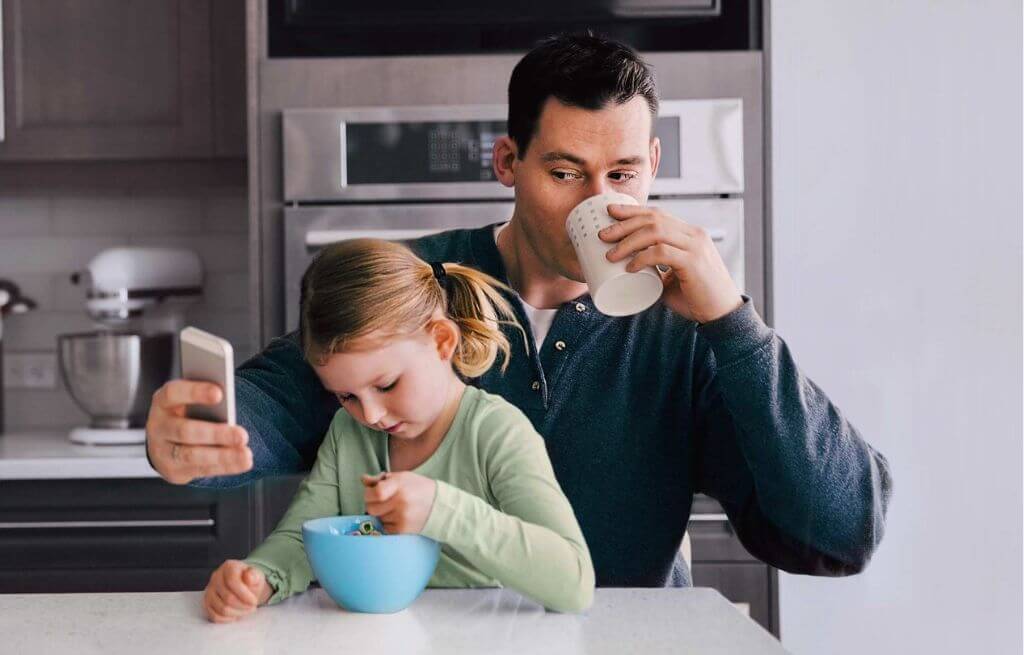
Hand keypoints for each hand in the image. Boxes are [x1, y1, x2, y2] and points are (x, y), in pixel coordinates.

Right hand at [145, 380, 251, 483]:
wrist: (168, 441)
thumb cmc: (188, 413)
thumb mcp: (192, 401)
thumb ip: (207, 399)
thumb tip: (228, 400)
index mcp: (163, 402)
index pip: (173, 393)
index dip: (195, 392)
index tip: (220, 394)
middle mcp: (158, 427)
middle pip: (185, 431)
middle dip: (216, 434)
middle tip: (242, 435)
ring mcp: (162, 451)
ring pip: (192, 455)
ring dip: (222, 456)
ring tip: (246, 454)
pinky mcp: (173, 470)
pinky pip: (201, 469)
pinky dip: (225, 466)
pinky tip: (242, 462)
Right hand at [203, 560, 271, 623]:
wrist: (244, 586)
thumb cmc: (251, 581)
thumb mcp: (257, 576)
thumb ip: (255, 575)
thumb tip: (249, 577)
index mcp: (229, 567)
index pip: (232, 581)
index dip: (244, 594)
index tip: (254, 601)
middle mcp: (216, 577)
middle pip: (227, 598)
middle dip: (243, 606)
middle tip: (252, 607)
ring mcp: (209, 590)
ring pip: (221, 609)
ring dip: (237, 613)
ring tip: (246, 610)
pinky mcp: (207, 602)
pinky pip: (214, 616)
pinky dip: (227, 619)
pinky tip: (236, 615)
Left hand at [361, 471, 436, 533]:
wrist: (439, 506)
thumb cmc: (418, 488)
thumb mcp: (402, 477)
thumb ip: (381, 479)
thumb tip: (364, 480)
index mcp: (399, 485)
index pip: (375, 493)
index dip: (369, 493)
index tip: (373, 492)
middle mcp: (400, 502)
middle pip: (371, 508)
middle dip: (372, 504)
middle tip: (382, 501)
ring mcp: (401, 517)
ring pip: (377, 518)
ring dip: (381, 514)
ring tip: (394, 508)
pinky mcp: (402, 529)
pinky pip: (384, 527)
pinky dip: (387, 523)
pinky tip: (398, 517)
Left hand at [601, 203, 742, 323]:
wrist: (723, 315)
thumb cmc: (697, 298)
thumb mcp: (673, 278)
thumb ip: (656, 271)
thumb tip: (628, 273)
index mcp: (690, 234)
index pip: (658, 214)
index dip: (633, 211)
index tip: (610, 212)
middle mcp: (694, 235)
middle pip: (653, 218)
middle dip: (624, 223)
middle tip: (603, 234)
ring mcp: (695, 247)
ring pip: (655, 232)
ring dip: (628, 240)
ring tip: (611, 253)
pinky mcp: (694, 263)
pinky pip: (662, 252)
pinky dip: (642, 257)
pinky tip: (630, 267)